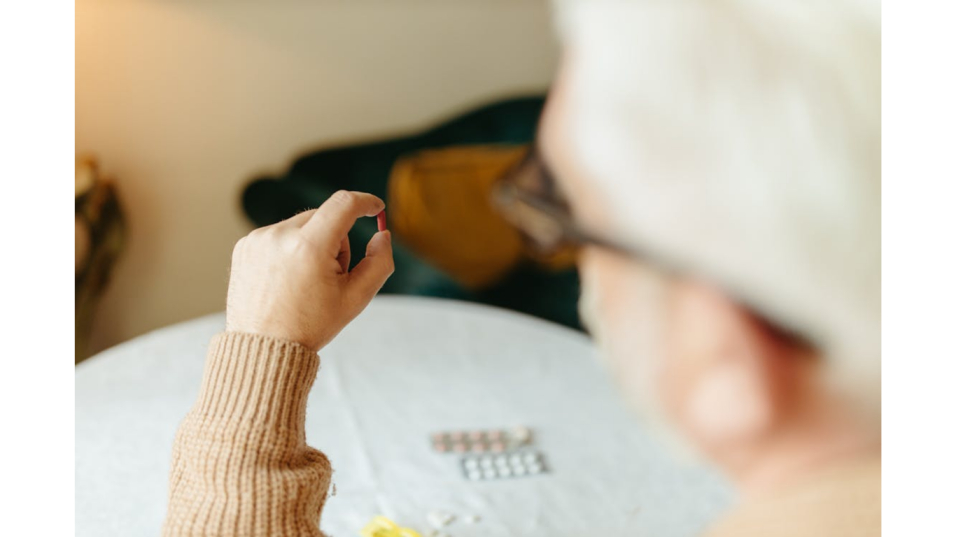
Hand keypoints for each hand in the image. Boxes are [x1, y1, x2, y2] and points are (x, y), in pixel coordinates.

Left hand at [225, 190, 393, 350]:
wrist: (263, 349)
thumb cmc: (311, 326)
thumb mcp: (356, 298)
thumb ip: (379, 262)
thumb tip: (383, 235)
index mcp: (309, 247)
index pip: (344, 204)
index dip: (366, 202)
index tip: (376, 208)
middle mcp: (280, 236)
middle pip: (324, 216)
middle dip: (335, 239)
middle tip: (330, 276)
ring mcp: (258, 239)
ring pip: (301, 225)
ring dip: (311, 243)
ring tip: (303, 282)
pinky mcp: (244, 245)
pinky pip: (279, 235)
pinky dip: (288, 249)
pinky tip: (285, 280)